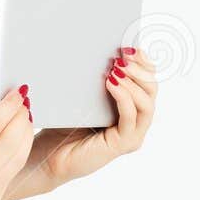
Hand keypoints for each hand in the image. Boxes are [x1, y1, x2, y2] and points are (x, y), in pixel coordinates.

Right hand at [0, 87, 33, 199]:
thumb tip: (0, 118)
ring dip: (26, 134)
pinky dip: (20, 152)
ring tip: (25, 118)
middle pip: (10, 142)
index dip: (8, 107)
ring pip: (18, 157)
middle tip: (23, 103)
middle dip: (21, 118)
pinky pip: (13, 171)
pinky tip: (20, 140)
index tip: (16, 95)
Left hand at [33, 46, 156, 184]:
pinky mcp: (123, 144)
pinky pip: (131, 117)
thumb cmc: (64, 124)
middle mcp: (136, 120)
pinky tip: (112, 83)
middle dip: (140, 68)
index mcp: (130, 106)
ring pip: (146, 103)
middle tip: (123, 55)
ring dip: (133, 81)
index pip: (147, 79)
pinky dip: (124, 98)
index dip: (143, 61)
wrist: (48, 154)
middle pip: (151, 89)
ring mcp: (132, 134)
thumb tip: (105, 50)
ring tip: (117, 68)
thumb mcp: (83, 94)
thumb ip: (99, 77)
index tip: (130, 45)